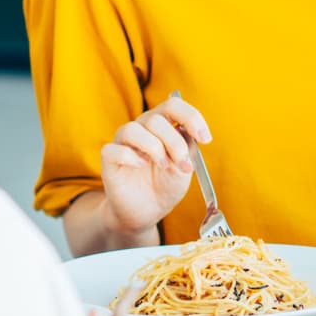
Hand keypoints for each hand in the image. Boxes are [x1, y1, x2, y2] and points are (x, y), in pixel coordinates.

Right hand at [99, 96, 211, 236]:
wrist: (148, 210)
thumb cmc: (166, 184)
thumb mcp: (185, 166)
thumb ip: (188, 146)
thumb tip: (189, 131)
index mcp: (162, 124)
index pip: (173, 105)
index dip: (192, 117)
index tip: (206, 139)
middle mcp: (141, 127)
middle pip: (156, 119)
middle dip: (175, 143)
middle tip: (183, 164)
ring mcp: (123, 141)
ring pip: (133, 130)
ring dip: (154, 149)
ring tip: (164, 166)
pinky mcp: (109, 158)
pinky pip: (114, 149)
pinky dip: (131, 157)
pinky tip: (141, 166)